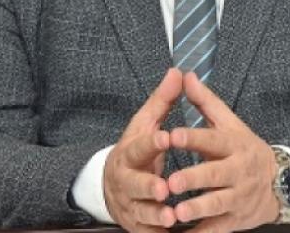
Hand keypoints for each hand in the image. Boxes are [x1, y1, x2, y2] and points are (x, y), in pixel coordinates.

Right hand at [103, 68, 182, 232]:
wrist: (112, 186)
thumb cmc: (137, 150)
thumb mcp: (145, 125)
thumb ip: (162, 101)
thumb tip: (177, 71)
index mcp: (129, 152)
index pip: (139, 146)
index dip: (152, 142)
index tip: (167, 137)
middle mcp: (125, 180)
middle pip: (133, 184)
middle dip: (147, 187)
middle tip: (164, 188)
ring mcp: (128, 204)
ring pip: (140, 212)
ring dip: (155, 216)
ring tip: (172, 218)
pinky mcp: (136, 225)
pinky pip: (146, 231)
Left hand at [167, 72, 278, 232]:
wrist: (282, 183)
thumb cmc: (245, 148)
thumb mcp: (230, 123)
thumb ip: (205, 101)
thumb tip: (185, 75)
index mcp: (233, 144)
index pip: (212, 139)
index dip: (193, 137)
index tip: (172, 135)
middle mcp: (238, 171)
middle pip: (215, 174)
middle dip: (194, 178)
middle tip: (170, 181)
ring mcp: (238, 197)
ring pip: (217, 204)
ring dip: (196, 208)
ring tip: (176, 212)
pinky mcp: (235, 219)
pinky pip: (217, 229)